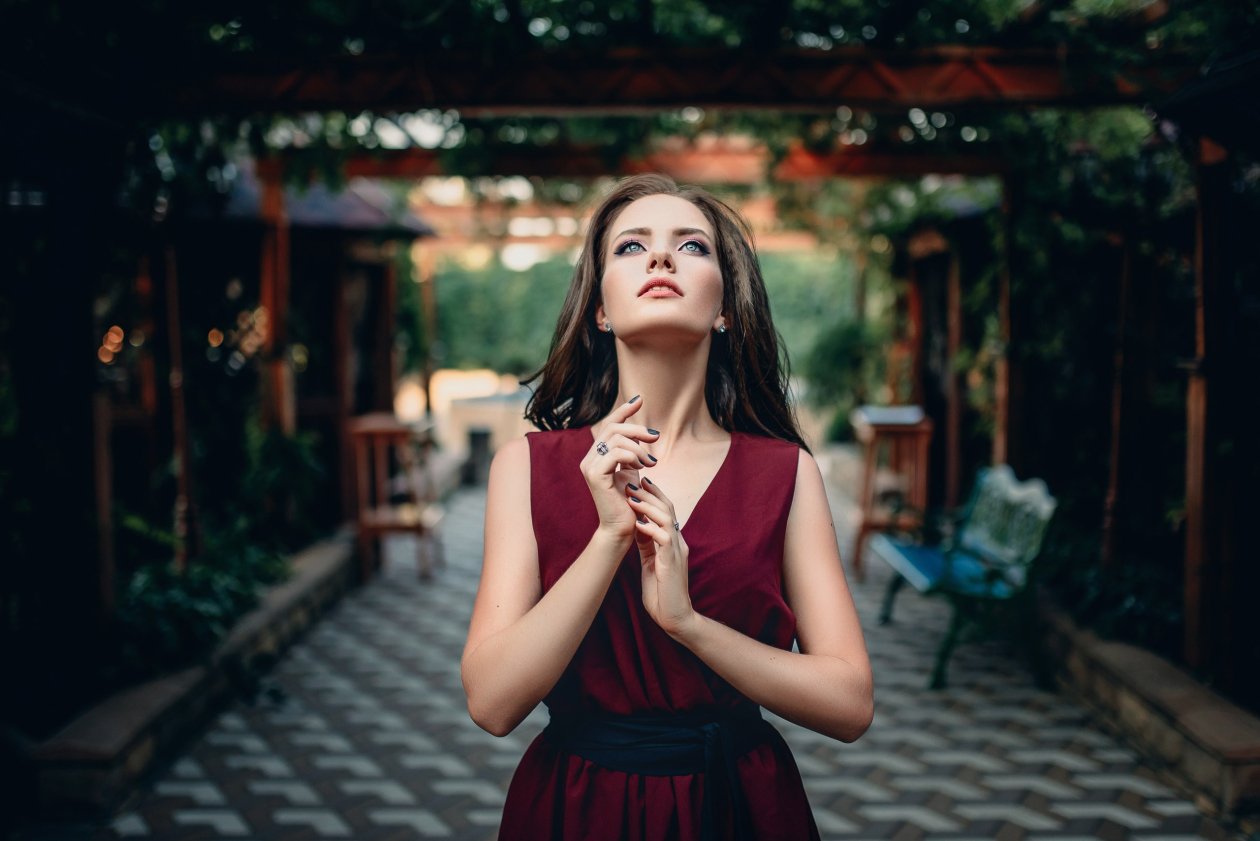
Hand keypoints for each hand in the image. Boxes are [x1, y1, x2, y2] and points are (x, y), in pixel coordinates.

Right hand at [581, 397, 659, 543]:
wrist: (622, 528)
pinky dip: (633, 456)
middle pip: (613, 428)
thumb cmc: (630, 502)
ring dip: (638, 447)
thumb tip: (643, 434)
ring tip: (650, 462)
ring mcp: (589, 466)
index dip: (624, 410)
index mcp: (597, 455)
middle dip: (637, 429)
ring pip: (615, 439)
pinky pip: (615, 453)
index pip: (609, 425)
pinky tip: (643, 467)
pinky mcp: (594, 475)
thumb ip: (632, 453)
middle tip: (655, 436)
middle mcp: (589, 458)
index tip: (640, 399)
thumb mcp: (632, 471)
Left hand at [628, 477, 696, 638]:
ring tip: (630, 497)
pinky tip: (638, 523)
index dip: (654, 495)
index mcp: (673, 542)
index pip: (666, 511)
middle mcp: (678, 542)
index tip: (639, 482)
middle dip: (650, 494)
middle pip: (668, 508)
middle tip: (631, 482)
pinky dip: (650, 528)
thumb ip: (648, 544)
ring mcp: (677, 552)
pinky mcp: (673, 563)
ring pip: (667, 519)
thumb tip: (639, 525)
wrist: (673, 617)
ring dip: (648, 506)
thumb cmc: (662, 593)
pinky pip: (663, 539)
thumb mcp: (651, 563)